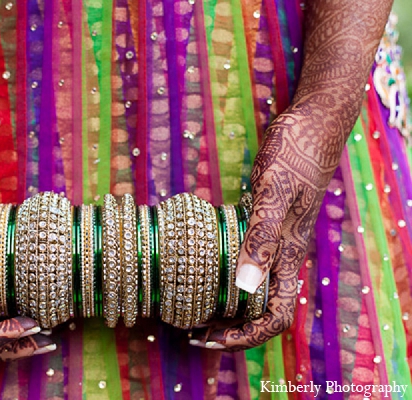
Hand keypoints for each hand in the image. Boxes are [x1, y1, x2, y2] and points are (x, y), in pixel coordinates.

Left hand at [190, 108, 342, 350]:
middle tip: (191, 330)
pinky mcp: (267, 225)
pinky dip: (227, 276)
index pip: (276, 316)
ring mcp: (277, 240)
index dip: (245, 337)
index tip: (210, 339)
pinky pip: (248, 263)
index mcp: (289, 254)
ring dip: (227, 306)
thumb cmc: (295, 154)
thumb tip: (245, 286)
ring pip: (254, 289)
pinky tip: (204, 269)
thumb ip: (261, 237)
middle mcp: (284, 254)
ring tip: (193, 310)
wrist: (312, 125)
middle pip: (262, 309)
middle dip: (230, 327)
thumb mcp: (273, 192)